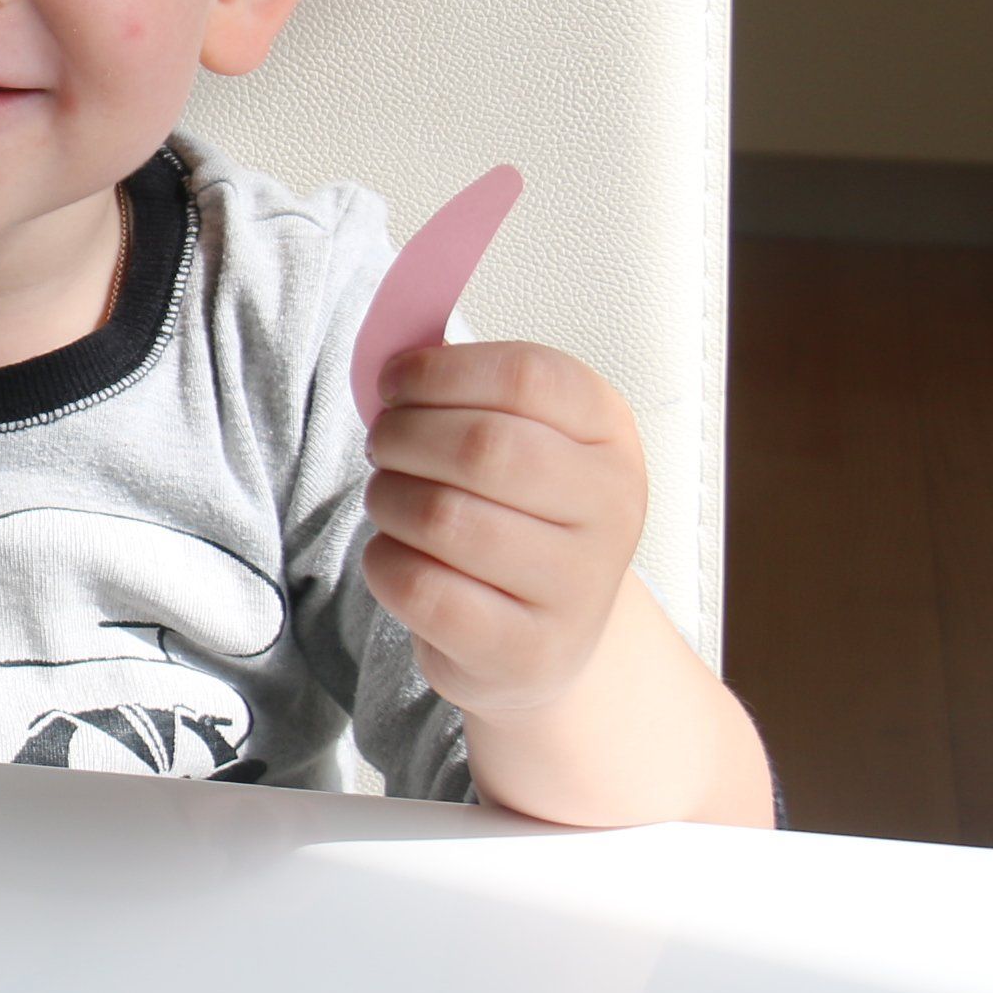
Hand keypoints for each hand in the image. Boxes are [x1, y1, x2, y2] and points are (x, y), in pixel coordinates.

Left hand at [358, 341, 644, 719]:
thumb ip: (463, 388)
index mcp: (608, 433)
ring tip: (388, 499)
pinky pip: (423, 589)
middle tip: (382, 445)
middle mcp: (610, 507)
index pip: (526, 376)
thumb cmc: (520, 520)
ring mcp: (577, 586)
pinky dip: (385, 562)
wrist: (549, 638)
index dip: (439, 371)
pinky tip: (395, 553)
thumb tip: (394, 342)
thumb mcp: (519, 439)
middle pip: (483, 446)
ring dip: (388, 499)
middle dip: (403, 437)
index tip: (395, 383)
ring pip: (444, 518)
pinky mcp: (526, 650)